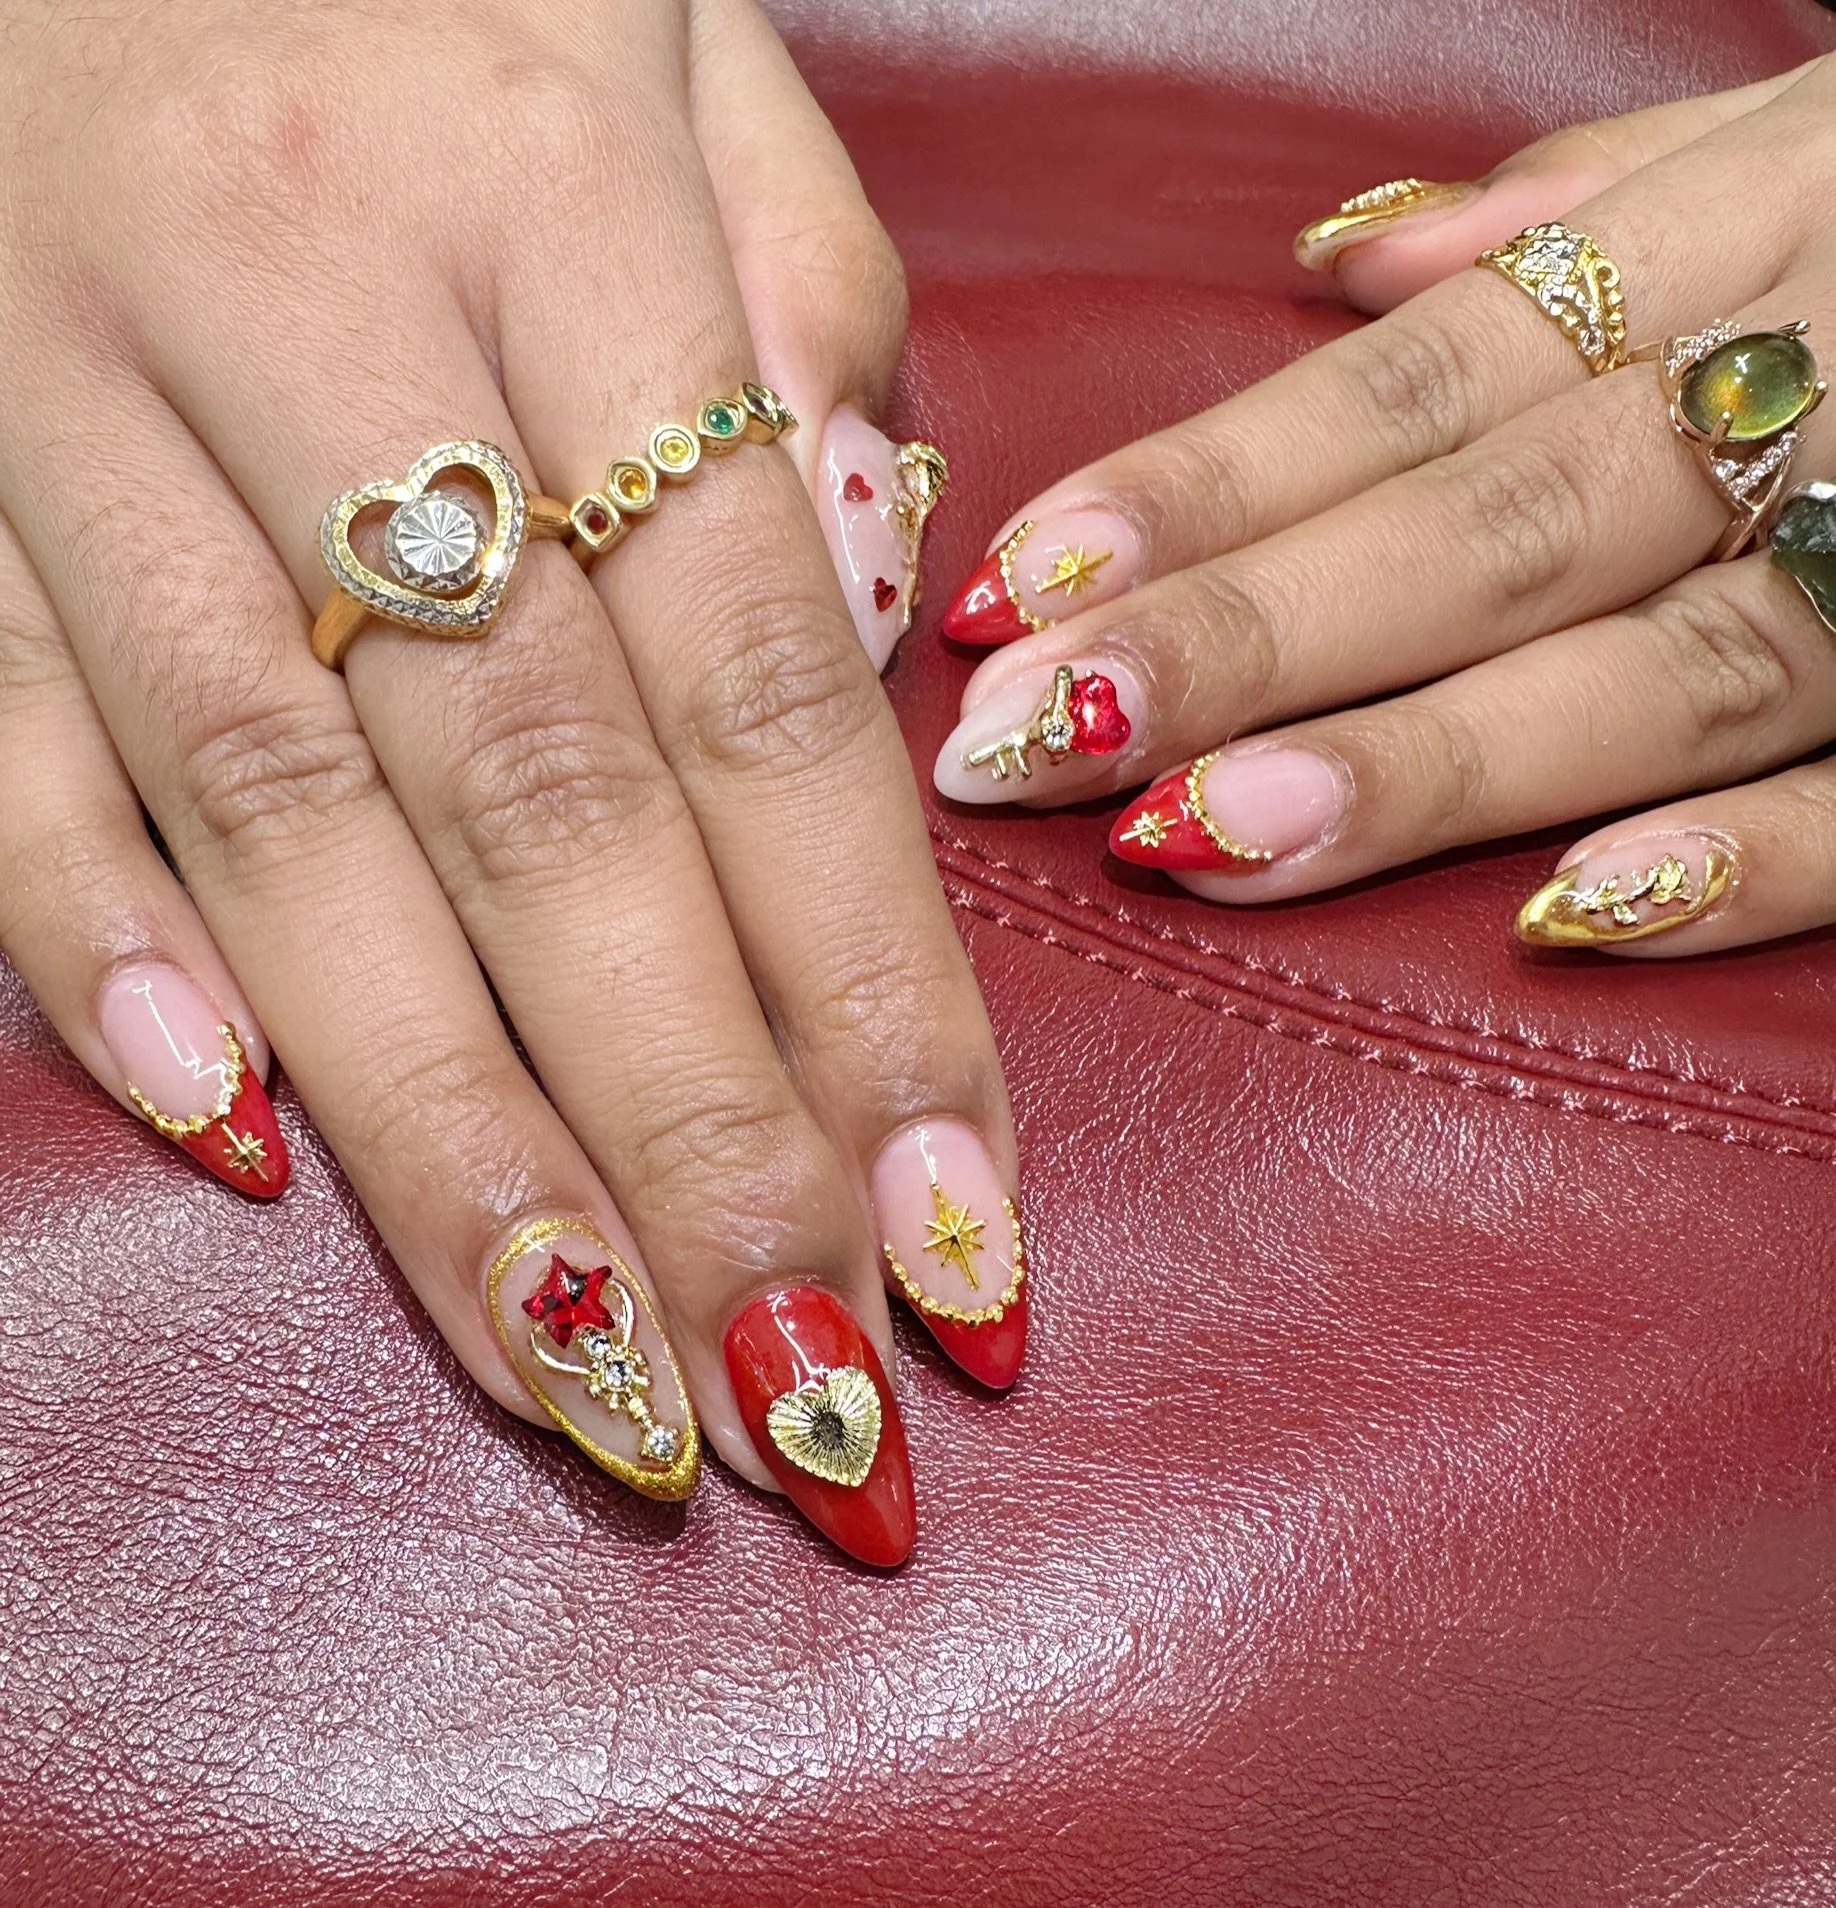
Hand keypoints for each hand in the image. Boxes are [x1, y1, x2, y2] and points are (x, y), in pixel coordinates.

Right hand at [0, 0, 1027, 1566]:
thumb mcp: (689, 52)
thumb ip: (808, 318)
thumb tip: (876, 614)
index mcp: (558, 200)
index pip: (759, 681)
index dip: (863, 981)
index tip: (958, 1228)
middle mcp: (326, 323)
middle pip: (544, 808)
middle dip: (688, 1140)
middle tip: (804, 1399)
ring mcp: (85, 400)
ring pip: (292, 828)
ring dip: (447, 1139)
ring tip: (592, 1382)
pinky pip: (1, 734)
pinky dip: (98, 947)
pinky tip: (235, 1144)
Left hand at [931, 58, 1835, 957]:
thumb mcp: (1829, 128)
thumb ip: (1603, 204)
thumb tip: (1353, 269)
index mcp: (1762, 239)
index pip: (1423, 387)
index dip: (1214, 487)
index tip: (1026, 583)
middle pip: (1494, 526)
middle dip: (1252, 641)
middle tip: (1034, 743)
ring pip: (1662, 664)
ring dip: (1432, 764)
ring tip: (1212, 840)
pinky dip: (1761, 856)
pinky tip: (1581, 915)